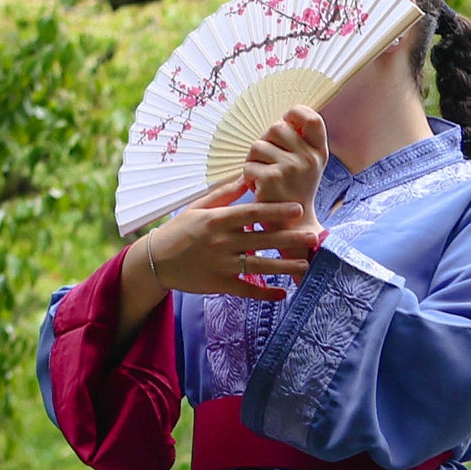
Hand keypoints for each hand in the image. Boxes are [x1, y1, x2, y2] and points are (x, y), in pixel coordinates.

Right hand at [114, 164, 326, 343]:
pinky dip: (265, 293)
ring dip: (285, 267)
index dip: (276, 211)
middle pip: (262, 240)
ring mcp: (222, 265)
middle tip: (313, 237)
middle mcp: (222, 242)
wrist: (156, 260)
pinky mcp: (220, 284)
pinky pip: (247, 290)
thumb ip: (224, 194)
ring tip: (306, 265)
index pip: (252, 213)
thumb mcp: (198, 207)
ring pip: (259, 266)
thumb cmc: (180, 229)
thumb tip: (248, 176)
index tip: (298, 208)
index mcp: (218, 220)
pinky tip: (282, 294)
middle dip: (289, 239)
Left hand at [241, 105, 327, 209]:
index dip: (296, 113)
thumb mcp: (308, 167)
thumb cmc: (295, 193)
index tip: (288, 121)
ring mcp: (291, 168)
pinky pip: (248, 165)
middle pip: (277, 127)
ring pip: (258, 146)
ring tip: (264, 178)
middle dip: (267, 142)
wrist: (294, 229)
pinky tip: (259, 189)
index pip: (312, 118)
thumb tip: (285, 118)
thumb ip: (301, 142)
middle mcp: (308, 159)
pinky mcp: (271, 179)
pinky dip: (248, 177)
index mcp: (319, 153)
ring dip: (254, 161)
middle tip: (271, 162)